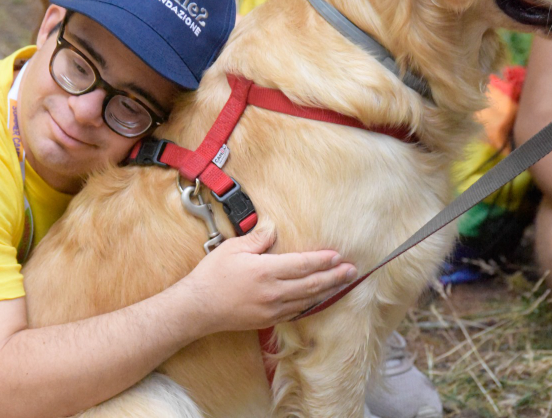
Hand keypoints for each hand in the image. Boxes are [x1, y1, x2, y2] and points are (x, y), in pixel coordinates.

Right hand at [175, 227, 356, 333]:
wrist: (198, 308)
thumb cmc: (212, 276)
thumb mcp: (232, 248)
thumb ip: (257, 239)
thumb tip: (273, 230)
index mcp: (266, 271)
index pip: (303, 264)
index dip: (323, 260)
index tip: (338, 256)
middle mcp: (274, 292)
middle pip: (312, 284)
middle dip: (334, 277)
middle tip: (352, 271)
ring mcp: (272, 309)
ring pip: (308, 300)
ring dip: (327, 291)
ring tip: (342, 284)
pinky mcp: (268, 320)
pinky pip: (296, 311)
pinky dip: (311, 304)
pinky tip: (319, 299)